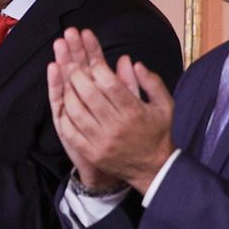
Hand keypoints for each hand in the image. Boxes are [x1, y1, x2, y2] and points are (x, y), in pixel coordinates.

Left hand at [50, 28, 175, 192]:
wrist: (154, 168)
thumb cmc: (158, 131)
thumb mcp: (164, 105)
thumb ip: (151, 82)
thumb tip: (132, 62)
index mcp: (134, 112)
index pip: (111, 85)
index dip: (98, 69)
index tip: (93, 60)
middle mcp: (117, 127)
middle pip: (90, 96)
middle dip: (77, 77)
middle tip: (71, 65)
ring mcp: (102, 141)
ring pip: (77, 112)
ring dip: (68, 94)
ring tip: (66, 83)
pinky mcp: (92, 153)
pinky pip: (71, 132)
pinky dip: (65, 116)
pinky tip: (63, 105)